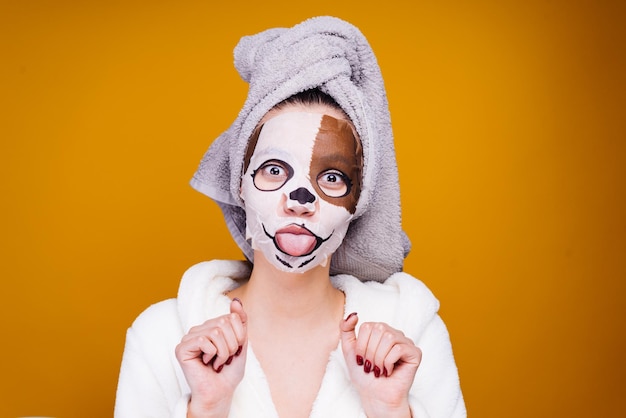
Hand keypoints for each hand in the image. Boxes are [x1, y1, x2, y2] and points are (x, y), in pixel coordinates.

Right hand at [175, 298, 246, 416]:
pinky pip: (204, 340)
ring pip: (216, 331)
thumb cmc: (229, 371)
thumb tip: (235, 301)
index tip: (234, 351)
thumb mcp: (241, 343)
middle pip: (224, 322)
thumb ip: (240, 321)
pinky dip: (212, 354)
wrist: (220, 392)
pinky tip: (207, 363)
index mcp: (213, 325)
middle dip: (232, 345)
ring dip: (223, 352)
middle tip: (225, 359)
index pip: (232, 317)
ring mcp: (190, 337)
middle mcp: (200, 328)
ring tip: (217, 362)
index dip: (240, 336)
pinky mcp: (182, 348)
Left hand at [340, 313, 421, 417]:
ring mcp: (405, 342)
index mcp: (379, 330)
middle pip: (379, 330)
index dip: (361, 345)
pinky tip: (388, 371)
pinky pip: (399, 349)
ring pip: (389, 338)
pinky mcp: (415, 353)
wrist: (374, 395)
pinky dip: (389, 363)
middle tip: (370, 367)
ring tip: (378, 370)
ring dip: (379, 358)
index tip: (361, 360)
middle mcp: (393, 333)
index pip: (367, 326)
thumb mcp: (349, 350)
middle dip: (370, 352)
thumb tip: (353, 314)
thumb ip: (346, 330)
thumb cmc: (363, 374)